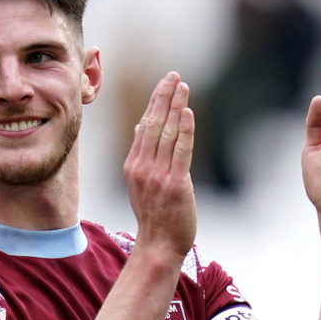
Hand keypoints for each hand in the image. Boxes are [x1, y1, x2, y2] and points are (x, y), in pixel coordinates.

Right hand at [123, 72, 195, 257]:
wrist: (159, 244)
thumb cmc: (154, 215)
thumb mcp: (140, 182)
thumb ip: (142, 154)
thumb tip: (142, 124)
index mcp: (133, 166)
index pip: (144, 126)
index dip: (155, 103)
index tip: (164, 84)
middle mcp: (142, 168)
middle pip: (153, 124)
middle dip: (164, 98)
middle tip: (173, 75)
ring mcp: (157, 176)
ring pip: (167, 134)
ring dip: (175, 107)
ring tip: (182, 87)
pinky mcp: (175, 184)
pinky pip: (180, 152)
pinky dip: (184, 131)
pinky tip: (187, 113)